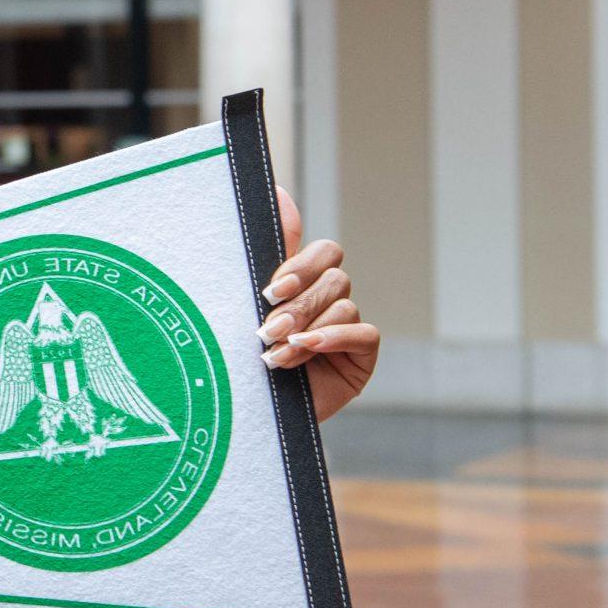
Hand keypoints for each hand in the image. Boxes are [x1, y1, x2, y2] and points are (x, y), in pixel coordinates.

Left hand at [256, 188, 377, 422]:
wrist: (249, 416)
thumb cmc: (243, 357)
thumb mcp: (248, 305)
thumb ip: (270, 252)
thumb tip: (278, 191)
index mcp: (304, 284)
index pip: (324, 252)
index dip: (303, 264)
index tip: (271, 289)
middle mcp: (328, 302)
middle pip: (335, 276)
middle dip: (298, 303)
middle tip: (267, 328)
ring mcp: (347, 329)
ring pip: (344, 304)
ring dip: (307, 326)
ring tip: (275, 352)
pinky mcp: (361, 357)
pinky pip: (364, 333)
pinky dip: (333, 338)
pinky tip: (307, 349)